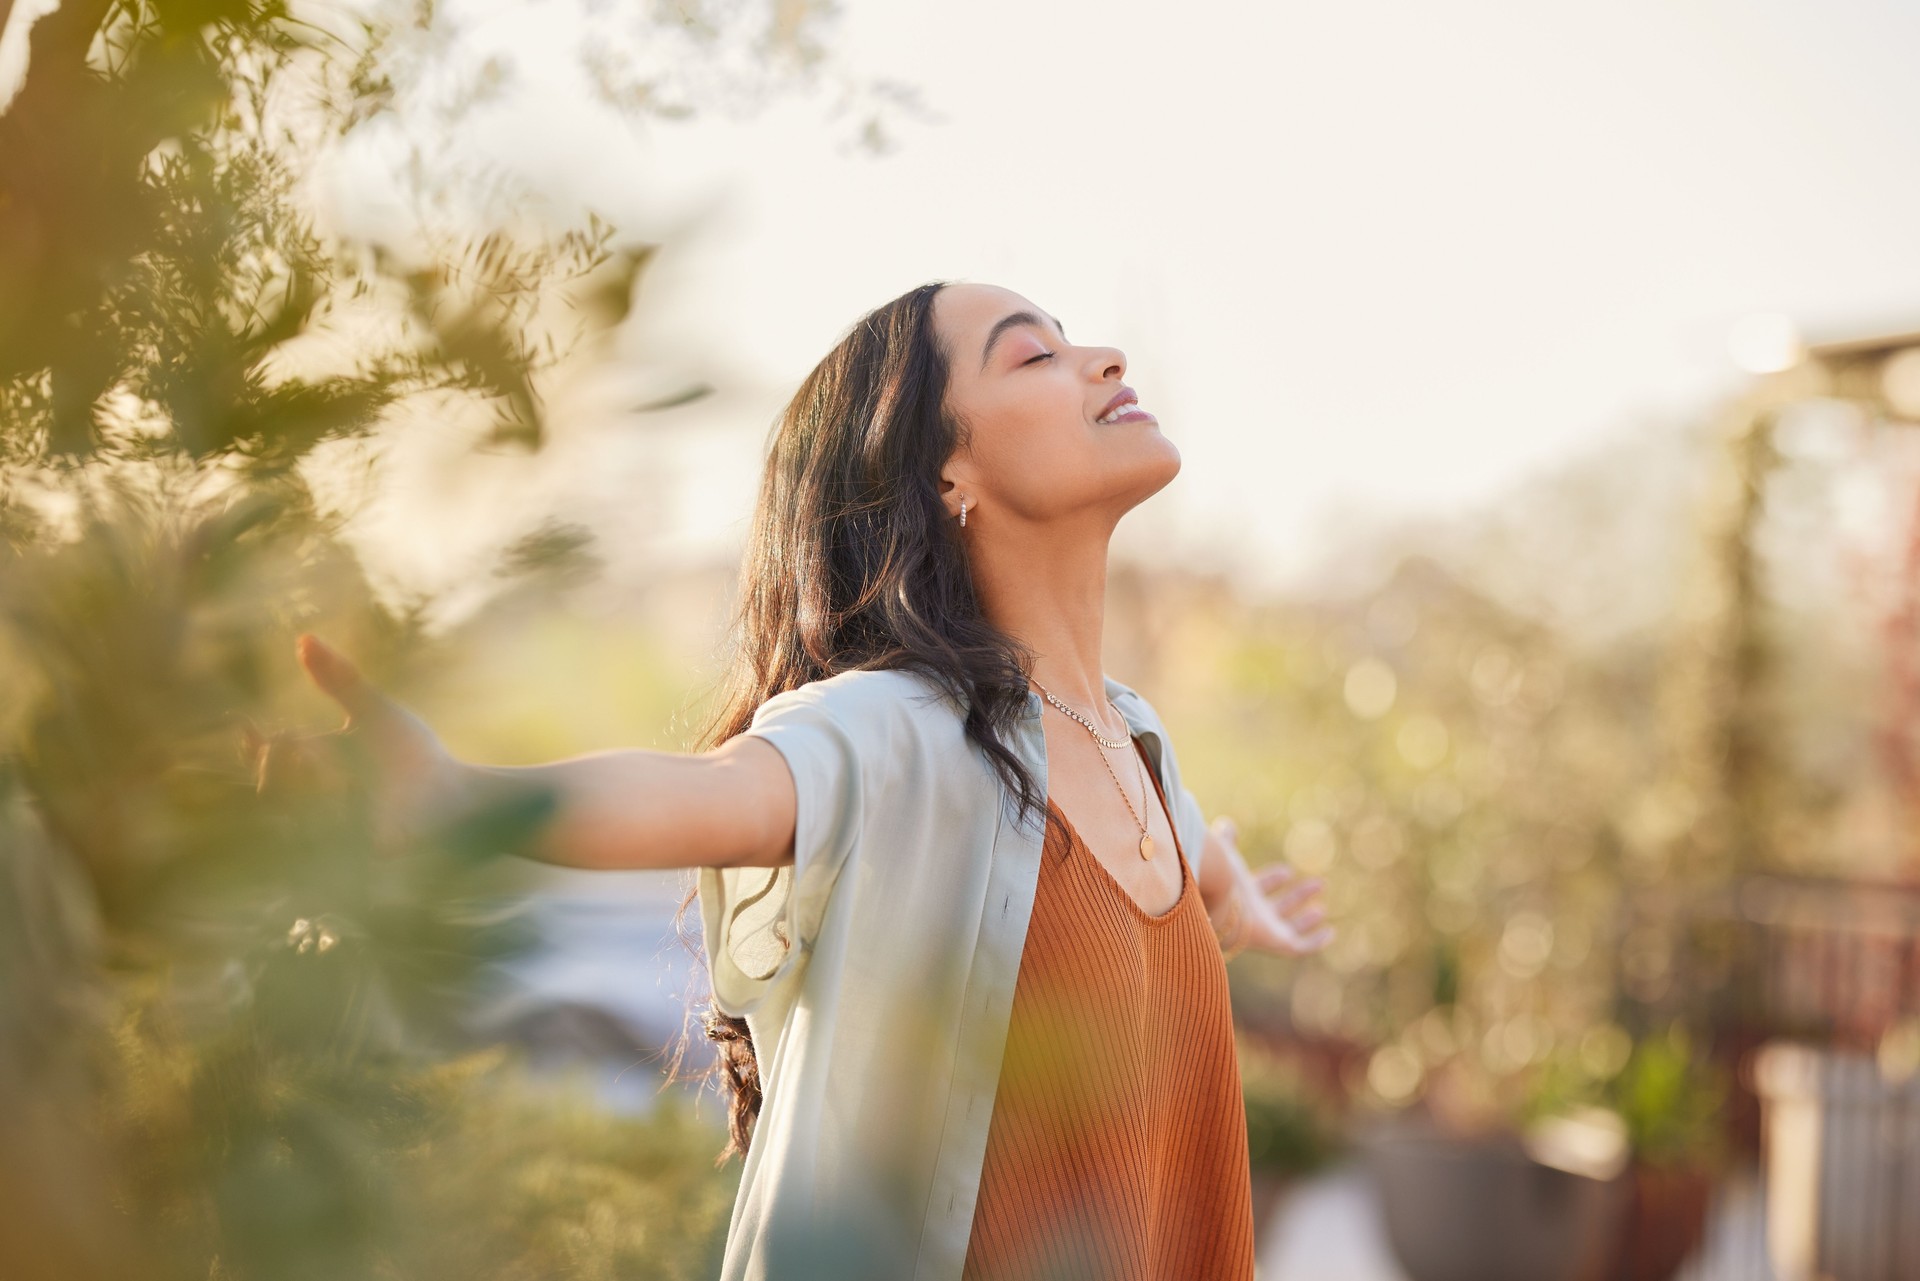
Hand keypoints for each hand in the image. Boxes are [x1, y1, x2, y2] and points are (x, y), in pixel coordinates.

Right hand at [241, 633, 463, 858]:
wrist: (457, 795)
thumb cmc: (415, 755)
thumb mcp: (374, 712)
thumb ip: (340, 679)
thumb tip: (303, 639)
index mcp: (314, 767)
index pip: (265, 761)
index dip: (252, 748)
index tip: (248, 728)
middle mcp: (313, 803)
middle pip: (268, 786)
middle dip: (279, 764)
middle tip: (306, 747)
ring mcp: (329, 834)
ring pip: (287, 814)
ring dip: (308, 787)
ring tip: (338, 775)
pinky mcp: (350, 857)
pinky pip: (319, 842)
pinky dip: (330, 814)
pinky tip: (351, 799)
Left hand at [1210, 817, 1333, 958]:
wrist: (1218, 902)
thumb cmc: (1220, 877)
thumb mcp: (1226, 854)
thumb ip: (1226, 841)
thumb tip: (1226, 823)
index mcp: (1240, 895)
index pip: (1259, 888)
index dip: (1273, 880)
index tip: (1287, 871)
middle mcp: (1253, 915)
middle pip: (1278, 908)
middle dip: (1297, 897)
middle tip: (1319, 884)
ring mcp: (1265, 931)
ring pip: (1289, 928)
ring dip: (1306, 919)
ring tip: (1321, 909)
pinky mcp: (1277, 943)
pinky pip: (1300, 947)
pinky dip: (1315, 942)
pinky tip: (1329, 933)